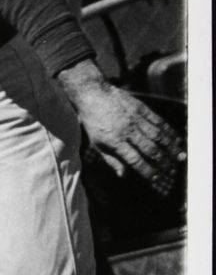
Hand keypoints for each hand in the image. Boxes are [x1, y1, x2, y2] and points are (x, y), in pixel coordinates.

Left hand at [58, 60, 184, 195]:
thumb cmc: (93, 122)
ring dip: (171, 148)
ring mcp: (135, 119)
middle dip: (163, 163)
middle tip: (172, 172)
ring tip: (180, 157)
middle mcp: (127, 130)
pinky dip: (169, 131)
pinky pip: (159, 121)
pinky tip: (176, 139)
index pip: (135, 160)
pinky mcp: (141, 108)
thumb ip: (111, 160)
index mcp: (114, 141)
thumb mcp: (96, 143)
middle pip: (150, 149)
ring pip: (158, 136)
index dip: (147, 171)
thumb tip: (123, 175)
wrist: (93, 94)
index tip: (156, 180)